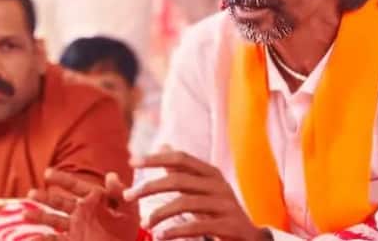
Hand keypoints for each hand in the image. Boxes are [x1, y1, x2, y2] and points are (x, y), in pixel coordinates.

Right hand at [27, 169, 138, 240]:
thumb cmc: (128, 230)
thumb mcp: (128, 210)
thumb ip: (119, 193)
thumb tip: (110, 174)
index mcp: (94, 200)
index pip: (75, 186)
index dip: (62, 179)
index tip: (47, 173)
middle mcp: (82, 212)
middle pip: (60, 202)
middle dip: (45, 198)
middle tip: (31, 193)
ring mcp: (76, 227)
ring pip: (53, 220)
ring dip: (40, 216)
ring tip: (25, 213)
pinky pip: (55, 240)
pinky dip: (43, 240)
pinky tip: (33, 238)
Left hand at [125, 147, 268, 240]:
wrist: (250, 238)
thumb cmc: (219, 212)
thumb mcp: (201, 189)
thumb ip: (182, 170)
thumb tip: (162, 145)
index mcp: (211, 173)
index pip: (181, 158)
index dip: (156, 158)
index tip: (132, 162)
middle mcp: (219, 185)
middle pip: (179, 179)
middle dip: (150, 186)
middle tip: (127, 196)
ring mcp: (225, 205)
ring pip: (186, 203)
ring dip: (160, 213)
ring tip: (145, 225)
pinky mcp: (229, 226)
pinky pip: (198, 226)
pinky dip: (176, 231)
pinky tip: (160, 236)